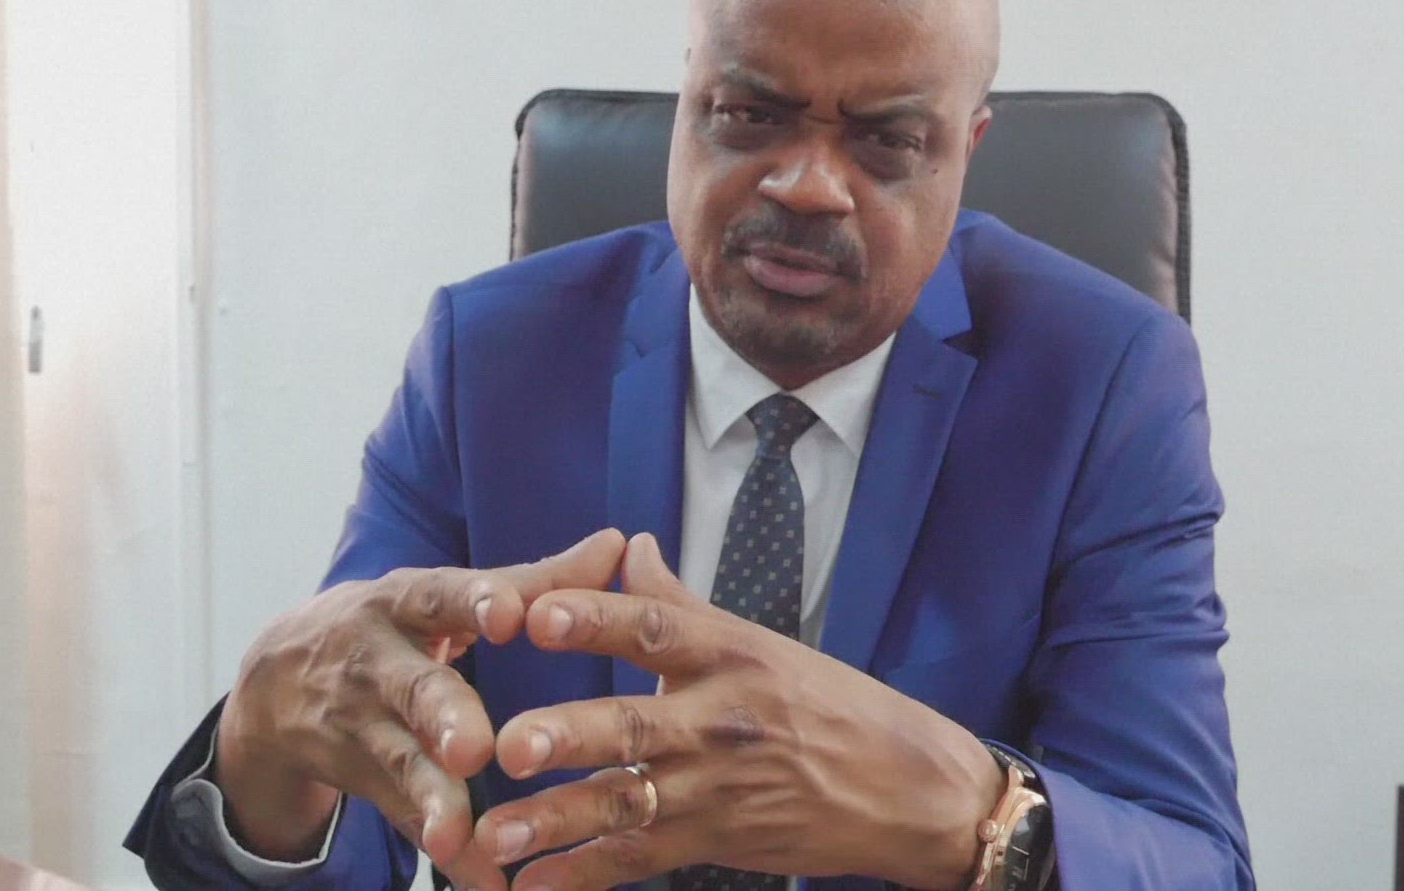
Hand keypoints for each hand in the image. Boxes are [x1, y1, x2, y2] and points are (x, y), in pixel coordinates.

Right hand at [215, 528, 627, 890]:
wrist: (276, 681)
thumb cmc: (393, 625)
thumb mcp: (446, 594)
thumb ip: (537, 578)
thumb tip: (620, 544)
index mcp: (407, 602)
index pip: (441, 596)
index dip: (475, 602)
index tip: (511, 614)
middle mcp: (378, 661)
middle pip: (414, 688)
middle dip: (443, 717)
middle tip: (473, 747)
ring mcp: (363, 725)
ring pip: (401, 764)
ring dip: (433, 801)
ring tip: (458, 837)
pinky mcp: (365, 780)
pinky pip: (409, 819)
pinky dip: (452, 854)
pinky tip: (486, 883)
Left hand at [472, 533, 1002, 890]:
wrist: (910, 789)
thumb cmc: (830, 704)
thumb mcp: (761, 642)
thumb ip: (678, 601)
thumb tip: (627, 546)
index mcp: (730, 653)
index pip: (654, 626)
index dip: (595, 618)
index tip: (536, 614)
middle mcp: (722, 718)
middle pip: (635, 724)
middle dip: (569, 735)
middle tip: (510, 745)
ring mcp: (720, 786)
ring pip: (626, 802)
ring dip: (556, 821)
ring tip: (493, 835)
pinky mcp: (720, 840)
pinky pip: (641, 859)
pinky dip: (585, 875)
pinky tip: (534, 886)